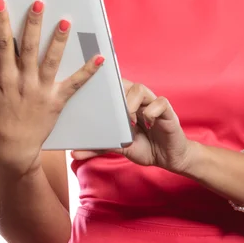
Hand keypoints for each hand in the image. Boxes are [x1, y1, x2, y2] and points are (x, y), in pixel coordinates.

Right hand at [0, 0, 104, 177]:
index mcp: (4, 78)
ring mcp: (42, 90)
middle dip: (33, 25)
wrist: (13, 148)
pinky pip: (75, 83)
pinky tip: (99, 57)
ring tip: (66, 21)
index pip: (2, 44)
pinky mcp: (57, 100)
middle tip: (39, 4)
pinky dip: (88, 71)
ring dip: (59, 41)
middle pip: (30, 48)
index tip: (1, 2)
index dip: (1, 22)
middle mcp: (24, 81)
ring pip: (52, 61)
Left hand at [72, 78, 196, 173]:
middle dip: (116, 93)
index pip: (115, 86)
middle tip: (112, 111)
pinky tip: (147, 124)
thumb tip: (74, 153)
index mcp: (127, 104)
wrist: (169, 159)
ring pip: (141, 88)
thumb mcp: (119, 147)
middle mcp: (140, 100)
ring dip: (131, 103)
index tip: (93, 86)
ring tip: (130, 121)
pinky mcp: (168, 111)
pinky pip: (160, 102)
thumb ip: (99, 147)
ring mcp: (154, 104)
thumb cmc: (144, 147)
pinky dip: (151, 112)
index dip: (106, 83)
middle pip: (126, 83)